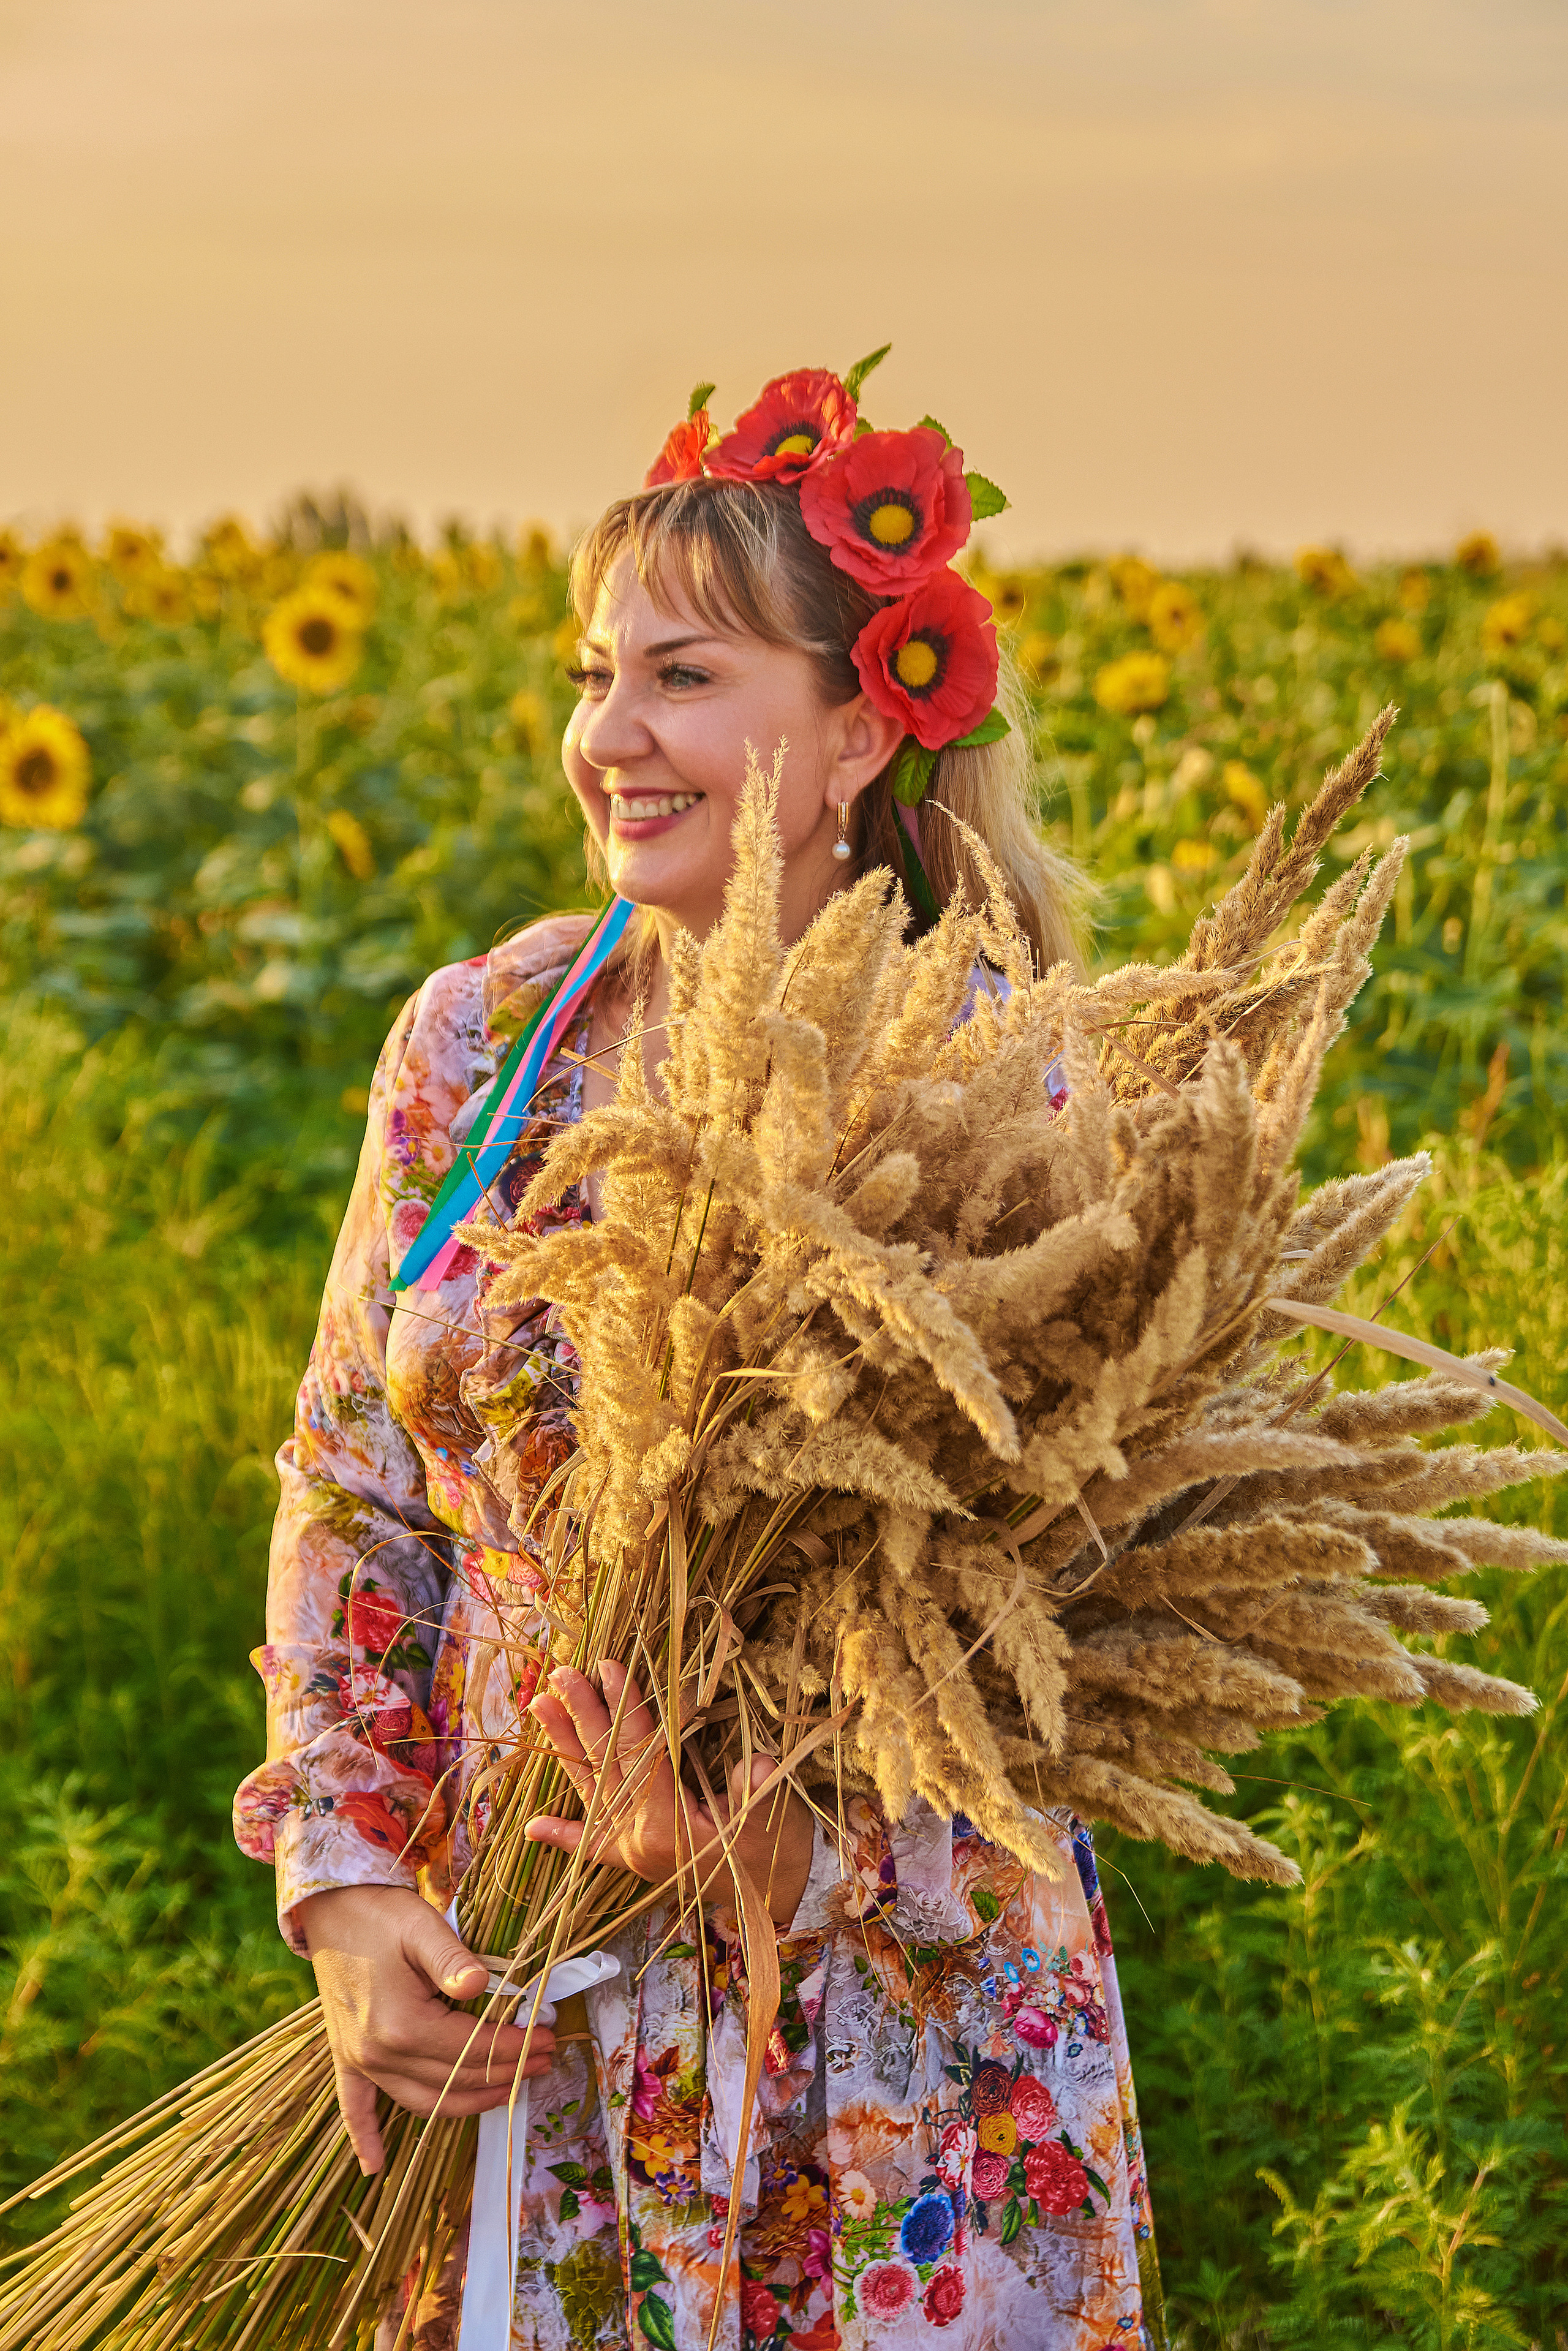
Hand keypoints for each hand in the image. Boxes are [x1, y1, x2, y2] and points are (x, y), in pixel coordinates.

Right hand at [299, 1884, 556, 2174]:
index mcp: (401, 2025)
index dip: (516, 2047)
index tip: (548, 2037)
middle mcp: (379, 2054)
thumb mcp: (421, 1924)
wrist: (330, 1910)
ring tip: (508, 2088)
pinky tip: (374, 2166)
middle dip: (505, 2073)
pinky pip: (356, 2109)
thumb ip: (453, 1959)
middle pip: (455, 2079)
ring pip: (424, 2102)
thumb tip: (483, 1986)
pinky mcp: (347, 2058)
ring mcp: (360, 2061)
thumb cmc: (380, 1913)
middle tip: (543, 2059)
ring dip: (468, 2102)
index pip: (474, 2050)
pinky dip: (365, 2138)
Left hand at [526, 1661, 815, 1930]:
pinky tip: (533, 1827)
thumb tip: (756, 1765)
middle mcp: (638, 1838)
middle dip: (582, 1716)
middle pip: (605, 1766)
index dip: (626, 1709)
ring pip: (591, 1790)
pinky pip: (594, 1845)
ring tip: (539, 1708)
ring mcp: (632, 1850)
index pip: (638, 1753)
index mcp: (668, 1826)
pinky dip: (564, 1835)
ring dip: (565, 1748)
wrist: (771, 1905)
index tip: (610, 1668)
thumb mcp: (775, 1819)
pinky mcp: (636, 1859)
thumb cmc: (776, 1856)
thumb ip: (759, 1792)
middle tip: (560, 1675)